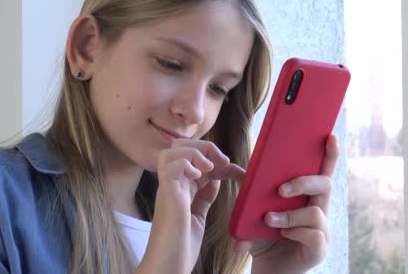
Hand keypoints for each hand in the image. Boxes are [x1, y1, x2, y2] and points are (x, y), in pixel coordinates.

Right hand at [136, 139, 244, 273]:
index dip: (220, 160)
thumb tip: (215, 180)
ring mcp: (168, 188)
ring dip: (195, 153)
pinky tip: (198, 176)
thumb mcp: (198, 216)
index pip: (199, 160)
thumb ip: (204, 197)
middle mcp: (173, 184)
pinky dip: (186, 163)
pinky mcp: (166, 194)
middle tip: (224, 163)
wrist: (168, 267)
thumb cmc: (180, 247)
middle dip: (205, 147)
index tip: (240, 172)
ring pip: (173, 150)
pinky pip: (170, 164)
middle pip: (182, 147)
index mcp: (182, 188)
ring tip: (210, 168)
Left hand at [234, 134, 339, 273]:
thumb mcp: (257, 212)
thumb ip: (255, 195)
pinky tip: (282, 235)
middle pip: (324, 184)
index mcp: (307, 197)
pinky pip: (313, 233)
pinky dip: (294, 231)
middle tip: (280, 190)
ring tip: (269, 220)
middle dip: (303, 182)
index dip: (329, 154)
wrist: (267, 270)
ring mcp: (322, 230)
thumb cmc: (264, 238)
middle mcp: (319, 210)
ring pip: (316, 210)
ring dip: (289, 214)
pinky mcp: (319, 248)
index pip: (323, 171)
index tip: (330, 136)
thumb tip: (244, 173)